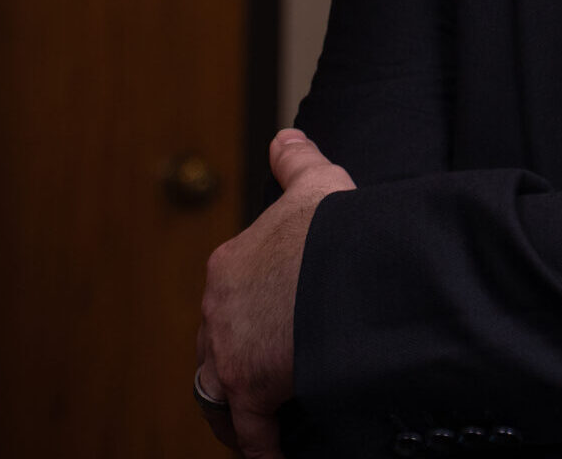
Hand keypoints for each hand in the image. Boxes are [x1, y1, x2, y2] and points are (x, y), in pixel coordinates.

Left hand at [196, 130, 355, 455]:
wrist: (346, 266)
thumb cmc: (335, 227)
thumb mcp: (317, 183)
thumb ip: (296, 160)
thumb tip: (285, 135)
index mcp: (229, 265)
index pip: (226, 303)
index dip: (248, 323)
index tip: (267, 336)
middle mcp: (218, 310)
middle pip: (216, 353)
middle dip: (236, 371)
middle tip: (262, 389)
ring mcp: (229, 352)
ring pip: (220, 396)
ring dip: (239, 414)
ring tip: (263, 429)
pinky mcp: (249, 387)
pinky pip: (251, 430)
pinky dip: (262, 445)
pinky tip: (278, 452)